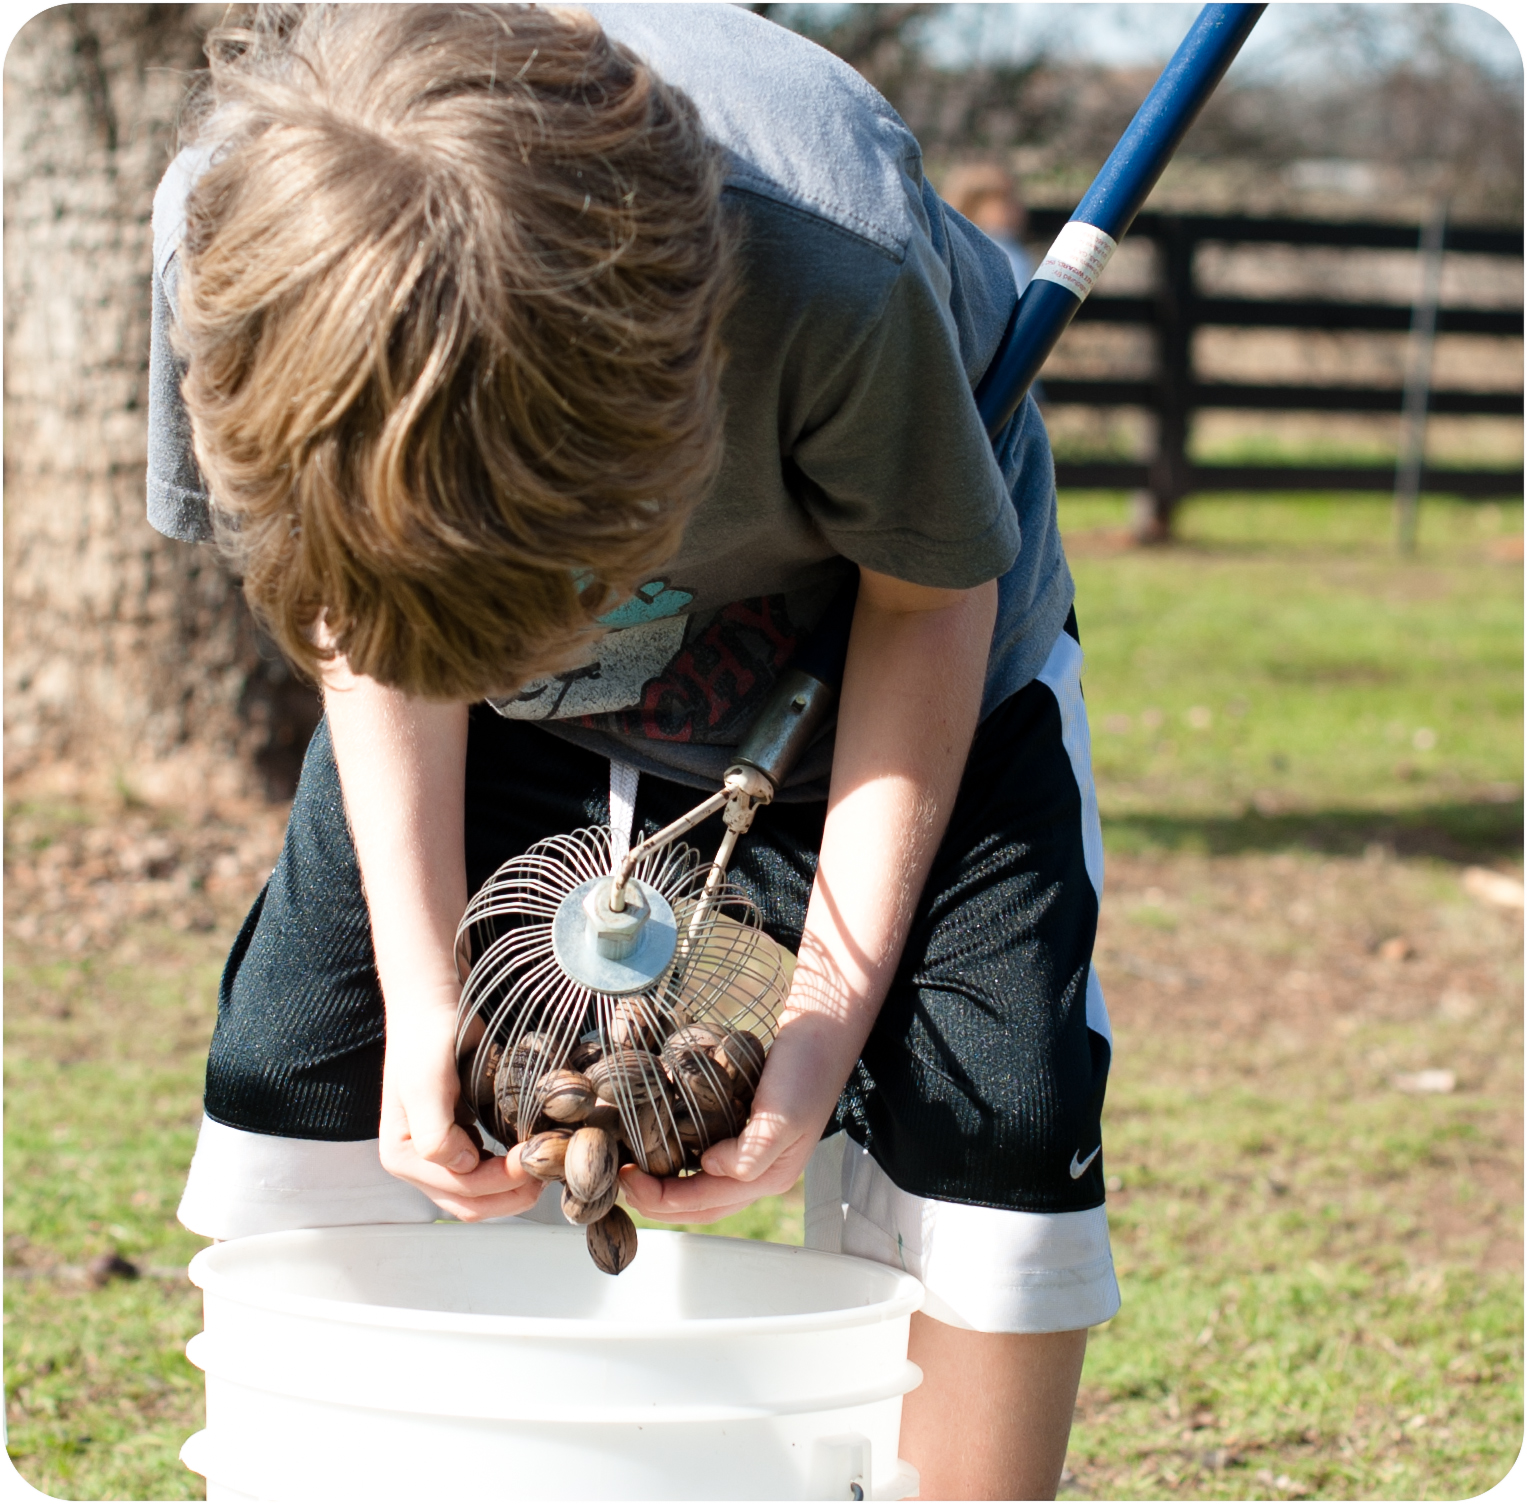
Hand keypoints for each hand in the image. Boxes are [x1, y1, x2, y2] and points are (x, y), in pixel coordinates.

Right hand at [378, 990, 542, 1220]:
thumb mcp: (426, 1083)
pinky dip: (510, 1169)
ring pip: (481, 1193)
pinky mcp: (460, 1139)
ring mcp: (440, 1154)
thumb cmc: (427, 1038)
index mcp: (402, 1157)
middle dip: (512, 1193)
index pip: (461, 1189)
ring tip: (545, 1164)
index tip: (537, 1158)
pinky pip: (487, 1169)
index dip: (502, 1181)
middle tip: (549, 1169)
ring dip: (514, 1187)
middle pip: (471, 1202)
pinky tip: (531, 1151)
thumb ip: (435, 1133)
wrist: (432, 1006)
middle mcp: (417, 1164)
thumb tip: (463, 1166)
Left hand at [619, 1014, 846, 1223]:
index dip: (660, 1199)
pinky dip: (678, 1158)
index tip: (626, 1178)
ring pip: (700, 1185)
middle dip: (656, 1201)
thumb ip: (749, 1154)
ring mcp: (752, 1151)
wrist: (822, 1031)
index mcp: (770, 1177)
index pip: (703, 1203)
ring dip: (665, 1185)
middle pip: (699, 1205)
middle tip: (620, 1180)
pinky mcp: (743, 1127)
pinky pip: (704, 1155)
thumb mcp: (782, 1118)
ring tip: (633, 1169)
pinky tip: (659, 1143)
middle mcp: (760, 1171)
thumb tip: (709, 1168)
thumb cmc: (806, 1071)